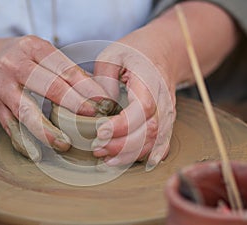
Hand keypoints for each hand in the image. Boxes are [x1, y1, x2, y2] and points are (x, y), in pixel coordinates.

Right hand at [0, 35, 112, 158]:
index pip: (64, 69)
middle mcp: (15, 66)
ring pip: (27, 112)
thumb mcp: (41, 51)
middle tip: (94, 117)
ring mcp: (3, 88)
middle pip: (50, 87)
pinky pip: (11, 128)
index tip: (103, 101)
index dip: (86, 87)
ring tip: (65, 143)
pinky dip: (25, 142)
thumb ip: (65, 69)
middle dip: (75, 104)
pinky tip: (38, 153)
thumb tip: (95, 90)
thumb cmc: (22, 58)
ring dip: (48, 130)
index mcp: (32, 48)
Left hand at [92, 28, 175, 170]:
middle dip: (122, 145)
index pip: (142, 109)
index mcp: (149, 80)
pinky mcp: (166, 119)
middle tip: (97, 149)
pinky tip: (137, 164)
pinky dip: (150, 155)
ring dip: (131, 154)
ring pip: (155, 141)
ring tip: (107, 159)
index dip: (122, 125)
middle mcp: (163, 99)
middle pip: (150, 130)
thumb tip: (102, 106)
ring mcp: (167, 111)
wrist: (164, 51)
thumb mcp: (113, 54)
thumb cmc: (137, 51)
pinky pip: (163, 142)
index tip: (99, 132)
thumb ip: (104, 78)